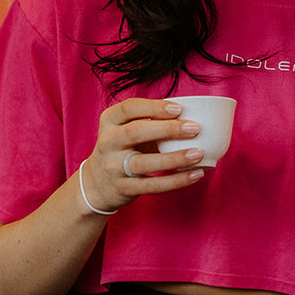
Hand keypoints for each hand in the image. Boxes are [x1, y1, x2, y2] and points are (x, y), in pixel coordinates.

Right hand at [80, 97, 204, 213]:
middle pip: (136, 132)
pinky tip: (196, 174)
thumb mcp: (126, 130)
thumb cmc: (123, 149)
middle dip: (168, 129)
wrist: (96, 184)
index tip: (178, 109)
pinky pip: (152, 185)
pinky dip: (176, 181)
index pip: (129, 108)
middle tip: (195, 128)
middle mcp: (108, 142)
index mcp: (109, 121)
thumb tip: (192, 116)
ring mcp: (113, 167)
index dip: (154, 107)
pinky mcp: (123, 188)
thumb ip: (150, 122)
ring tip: (198, 154)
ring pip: (144, 162)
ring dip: (174, 158)